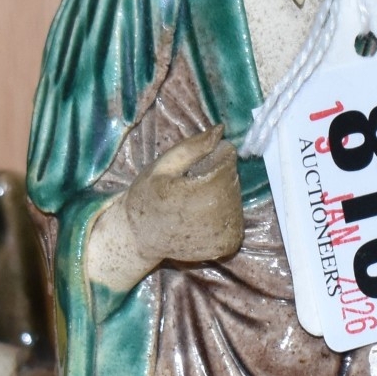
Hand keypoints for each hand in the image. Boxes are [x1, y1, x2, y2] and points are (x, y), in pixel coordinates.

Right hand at [85, 126, 243, 291]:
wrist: (139, 238)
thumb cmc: (148, 197)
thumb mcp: (162, 166)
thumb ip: (193, 148)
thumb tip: (220, 130)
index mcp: (203, 193)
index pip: (228, 162)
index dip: (214, 157)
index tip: (196, 164)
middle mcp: (220, 216)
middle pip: (233, 180)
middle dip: (218, 176)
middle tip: (192, 184)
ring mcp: (226, 235)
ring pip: (236, 198)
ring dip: (222, 194)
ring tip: (195, 200)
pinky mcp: (228, 245)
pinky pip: (236, 218)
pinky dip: (223, 213)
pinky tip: (203, 215)